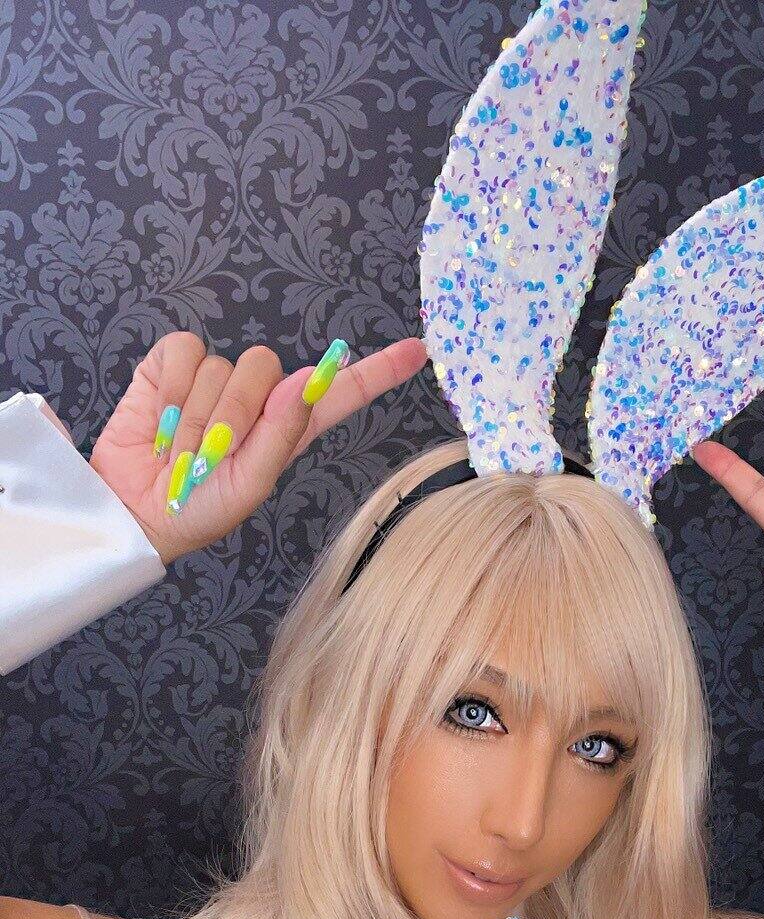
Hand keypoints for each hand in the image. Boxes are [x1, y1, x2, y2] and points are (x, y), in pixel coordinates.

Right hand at [88, 332, 429, 567]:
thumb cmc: (198, 508)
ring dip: (195, 417)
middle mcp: (257, 397)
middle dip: (234, 416)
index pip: (338, 391)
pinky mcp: (172, 366)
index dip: (376, 372)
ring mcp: (214, 377)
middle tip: (209, 457)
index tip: (417, 351)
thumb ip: (279, 437)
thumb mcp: (248, 486)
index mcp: (288, 427)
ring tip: (180, 449)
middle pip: (266, 368)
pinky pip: (184, 351)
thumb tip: (303, 383)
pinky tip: (161, 418)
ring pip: (222, 366)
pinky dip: (170, 390)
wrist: (136, 511)